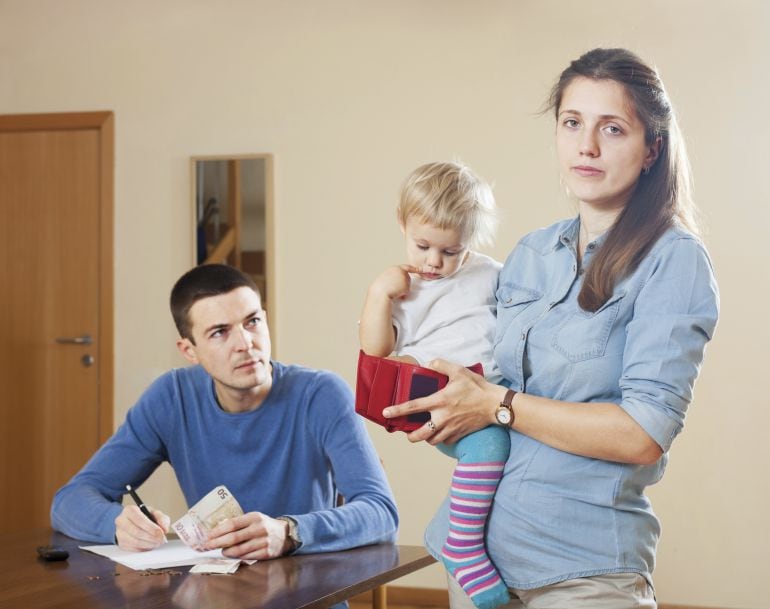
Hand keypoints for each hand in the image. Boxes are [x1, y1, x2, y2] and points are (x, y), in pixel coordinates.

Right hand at [114, 505, 169, 551]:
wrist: (132, 522)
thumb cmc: (144, 517)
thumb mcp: (154, 513)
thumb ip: (162, 519)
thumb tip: (164, 529)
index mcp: (130, 510)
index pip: (140, 520)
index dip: (151, 528)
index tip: (161, 533)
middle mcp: (121, 521)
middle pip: (137, 532)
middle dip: (151, 537)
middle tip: (161, 539)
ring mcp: (119, 533)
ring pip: (134, 542)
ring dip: (148, 544)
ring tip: (157, 543)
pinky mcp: (120, 543)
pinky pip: (132, 549)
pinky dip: (143, 549)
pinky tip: (150, 545)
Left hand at [204, 512, 292, 559]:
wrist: (285, 534)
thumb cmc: (264, 525)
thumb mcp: (254, 518)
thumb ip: (239, 523)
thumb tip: (217, 529)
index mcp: (255, 517)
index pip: (233, 524)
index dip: (218, 531)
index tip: (208, 535)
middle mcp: (260, 528)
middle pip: (234, 538)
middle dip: (218, 542)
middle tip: (208, 545)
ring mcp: (264, 541)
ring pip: (240, 550)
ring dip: (227, 551)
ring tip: (221, 551)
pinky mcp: (267, 553)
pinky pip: (248, 557)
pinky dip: (238, 557)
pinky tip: (233, 555)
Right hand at [370, 265, 418, 299]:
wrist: (380, 293)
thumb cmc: (380, 289)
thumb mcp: (385, 278)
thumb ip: (392, 277)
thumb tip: (398, 282)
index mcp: (393, 268)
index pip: (405, 267)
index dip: (413, 269)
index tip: (419, 270)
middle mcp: (400, 270)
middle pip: (407, 277)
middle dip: (404, 284)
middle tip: (394, 289)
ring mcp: (403, 277)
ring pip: (407, 285)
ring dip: (402, 290)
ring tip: (393, 291)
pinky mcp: (406, 284)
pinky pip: (407, 291)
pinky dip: (403, 295)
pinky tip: (396, 295)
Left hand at [383, 359, 506, 444]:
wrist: (495, 405)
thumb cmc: (477, 387)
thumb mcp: (459, 371)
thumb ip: (441, 365)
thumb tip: (429, 364)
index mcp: (439, 401)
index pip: (413, 407)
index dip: (397, 411)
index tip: (385, 413)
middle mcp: (442, 418)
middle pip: (420, 435)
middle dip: (410, 436)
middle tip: (408, 434)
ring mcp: (451, 428)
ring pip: (432, 440)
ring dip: (426, 438)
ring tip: (425, 432)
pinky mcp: (459, 435)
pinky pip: (445, 441)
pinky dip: (441, 438)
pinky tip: (442, 432)